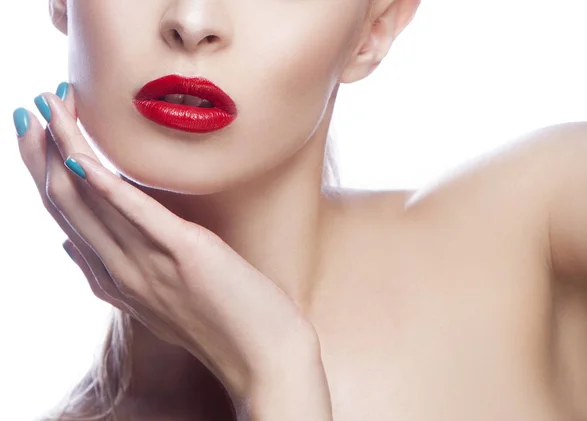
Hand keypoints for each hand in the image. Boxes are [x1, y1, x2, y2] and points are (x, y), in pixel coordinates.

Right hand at [14, 83, 321, 404]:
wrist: (262, 355)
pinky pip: (136, 215)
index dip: (46, 175)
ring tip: (49, 107)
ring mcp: (147, 265)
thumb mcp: (151, 299)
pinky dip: (106, 186)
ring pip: (89, 203)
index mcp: (113, 279)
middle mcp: (119, 272)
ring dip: (66, 149)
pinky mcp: (184, 254)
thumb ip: (109, 273)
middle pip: (66, 206)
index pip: (66, 220)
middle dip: (41, 154)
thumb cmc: (218, 321)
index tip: (38, 136)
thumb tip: (69, 248)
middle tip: (27, 109)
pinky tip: (82, 158)